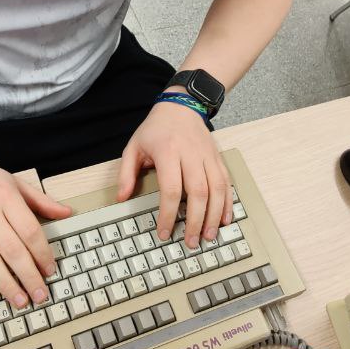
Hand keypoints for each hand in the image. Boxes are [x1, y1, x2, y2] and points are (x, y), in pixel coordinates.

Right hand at [0, 147, 71, 306]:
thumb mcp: (12, 181)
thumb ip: (40, 200)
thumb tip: (66, 212)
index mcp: (5, 197)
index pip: (30, 231)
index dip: (42, 254)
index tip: (50, 270)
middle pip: (12, 251)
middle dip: (29, 277)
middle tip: (40, 295)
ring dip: (7, 285)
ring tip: (20, 301)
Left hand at [116, 102, 231, 246]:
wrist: (181, 106)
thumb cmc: (156, 128)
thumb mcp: (133, 146)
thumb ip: (126, 173)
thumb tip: (121, 198)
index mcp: (168, 152)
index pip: (171, 190)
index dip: (168, 215)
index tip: (164, 232)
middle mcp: (191, 155)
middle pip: (198, 193)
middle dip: (195, 221)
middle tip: (190, 242)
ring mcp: (208, 157)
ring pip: (217, 190)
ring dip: (214, 216)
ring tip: (209, 236)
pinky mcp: (218, 159)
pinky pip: (226, 183)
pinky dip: (228, 203)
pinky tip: (225, 219)